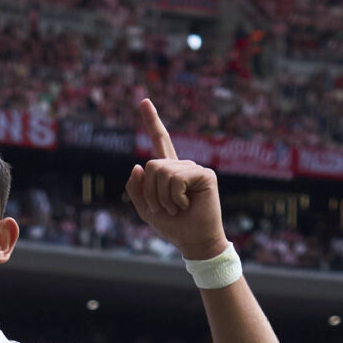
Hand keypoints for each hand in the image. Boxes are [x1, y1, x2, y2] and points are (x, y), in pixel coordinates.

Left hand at [124, 97, 227, 260]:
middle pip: (151, 166)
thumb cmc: (173, 226)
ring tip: (177, 208)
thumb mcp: (146, 209)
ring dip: (163, 198)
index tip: (143, 100)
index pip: (159, 141)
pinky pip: (176, 179)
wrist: (194, 242)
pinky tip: (187, 205)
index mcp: (169, 171)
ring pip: (162, 173)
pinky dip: (175, 197)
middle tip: (165, 208)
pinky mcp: (205, 174)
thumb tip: (138, 165)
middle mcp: (182, 165)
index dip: (152, 121)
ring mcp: (194, 168)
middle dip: (151, 193)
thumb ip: (137, 188)